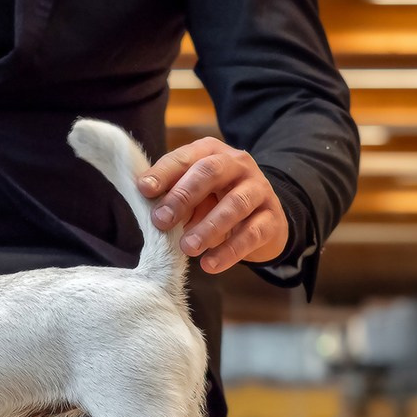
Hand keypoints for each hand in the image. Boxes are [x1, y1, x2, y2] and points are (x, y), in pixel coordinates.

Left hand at [138, 137, 287, 273]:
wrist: (262, 219)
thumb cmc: (215, 202)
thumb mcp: (192, 195)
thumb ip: (171, 195)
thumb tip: (147, 202)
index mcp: (212, 152)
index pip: (186, 157)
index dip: (164, 172)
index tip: (144, 190)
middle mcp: (238, 165)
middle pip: (211, 172)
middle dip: (183, 196)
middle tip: (162, 221)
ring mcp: (259, 190)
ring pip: (236, 204)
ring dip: (208, 227)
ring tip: (187, 247)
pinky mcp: (272, 218)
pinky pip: (252, 233)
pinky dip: (229, 251)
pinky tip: (209, 264)